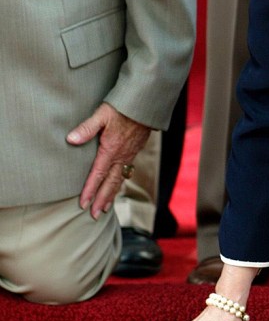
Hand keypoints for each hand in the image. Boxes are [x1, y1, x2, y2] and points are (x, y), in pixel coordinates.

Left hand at [67, 102, 150, 218]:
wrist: (146, 105)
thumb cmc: (123, 108)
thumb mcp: (102, 114)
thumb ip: (87, 128)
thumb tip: (71, 140)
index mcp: (111, 149)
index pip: (98, 174)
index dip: (90, 190)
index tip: (83, 204)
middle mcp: (121, 156)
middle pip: (110, 183)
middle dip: (102, 200)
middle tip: (94, 215)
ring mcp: (129, 154)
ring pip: (120, 179)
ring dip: (111, 195)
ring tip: (105, 208)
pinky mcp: (135, 150)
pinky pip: (126, 172)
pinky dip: (120, 183)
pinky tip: (117, 186)